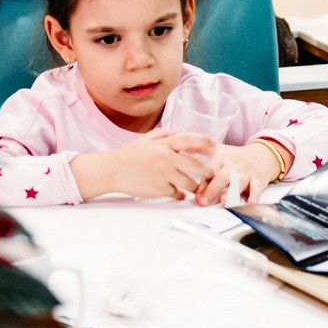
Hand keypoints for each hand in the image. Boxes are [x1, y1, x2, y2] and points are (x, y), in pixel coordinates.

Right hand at [77, 130, 214, 200]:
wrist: (112, 171)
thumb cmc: (128, 155)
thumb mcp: (145, 140)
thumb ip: (162, 134)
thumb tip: (177, 133)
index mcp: (162, 145)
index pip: (187, 140)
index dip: (202, 140)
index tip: (214, 142)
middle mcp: (165, 159)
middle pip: (195, 165)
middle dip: (206, 171)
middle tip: (210, 174)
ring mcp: (163, 175)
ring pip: (189, 183)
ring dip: (194, 186)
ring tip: (195, 186)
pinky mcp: (159, 190)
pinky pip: (177, 193)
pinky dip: (180, 194)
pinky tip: (178, 192)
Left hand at [195, 142, 283, 206]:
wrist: (261, 156)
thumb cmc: (234, 157)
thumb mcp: (217, 150)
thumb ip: (199, 150)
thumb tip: (179, 148)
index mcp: (221, 159)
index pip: (209, 171)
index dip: (202, 184)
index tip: (195, 196)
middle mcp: (233, 166)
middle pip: (221, 178)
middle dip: (212, 190)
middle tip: (203, 202)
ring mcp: (246, 173)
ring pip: (238, 183)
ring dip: (231, 192)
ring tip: (223, 201)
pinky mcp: (258, 180)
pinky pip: (257, 188)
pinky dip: (254, 196)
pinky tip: (250, 203)